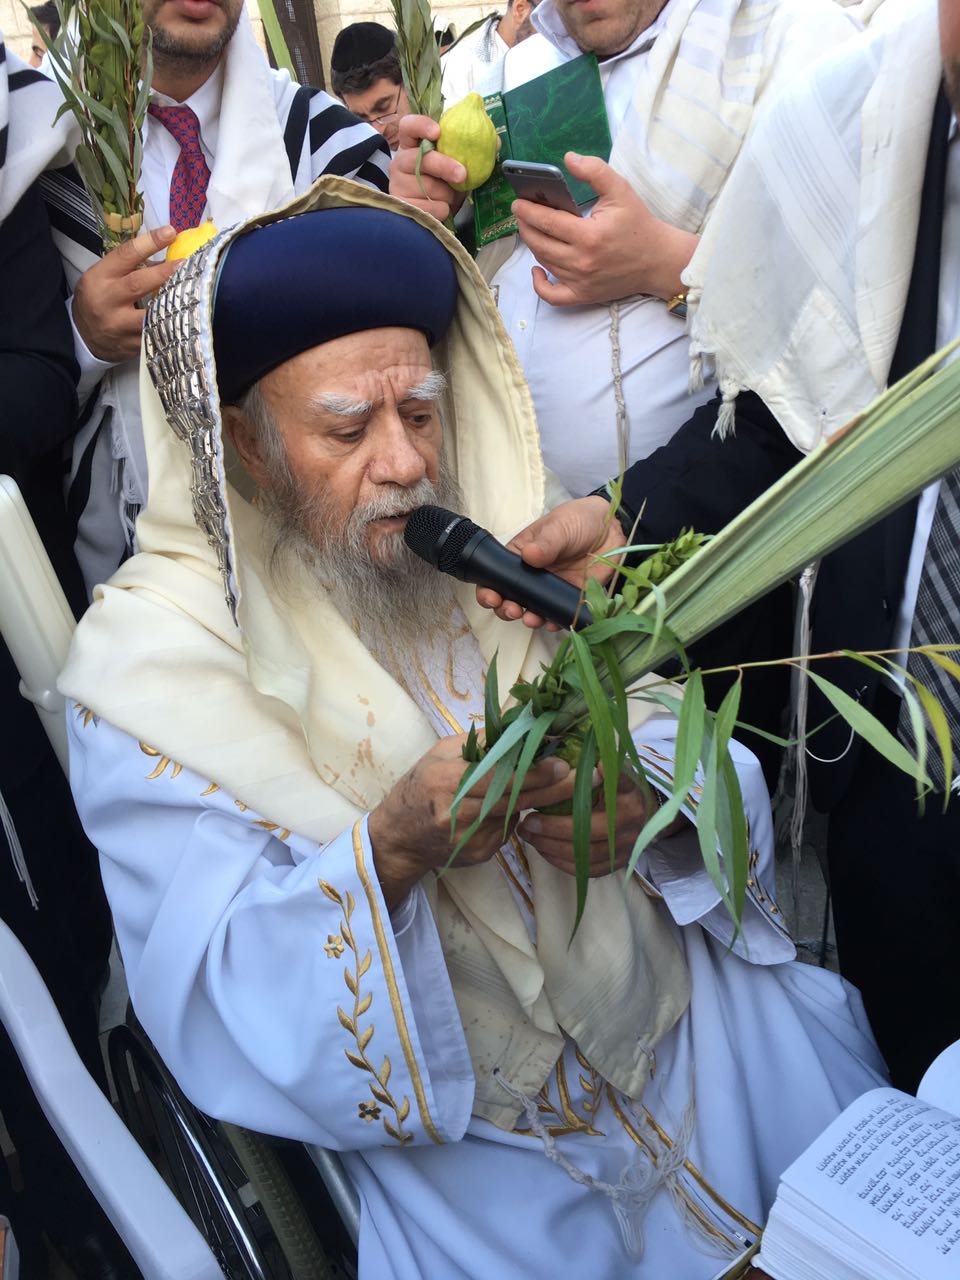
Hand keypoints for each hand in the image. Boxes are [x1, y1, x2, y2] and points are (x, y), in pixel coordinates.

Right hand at [71, 224, 179, 363]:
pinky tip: (186, 318)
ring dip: (172, 304)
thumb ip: (130, 267)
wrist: (82, 335)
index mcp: (100, 277)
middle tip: (187, 263)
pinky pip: (155, 334)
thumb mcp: (104, 276)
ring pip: (150, 315)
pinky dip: (171, 325)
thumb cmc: (98, 298)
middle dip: (165, 273)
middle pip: (138, 284)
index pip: (125, 255)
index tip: (170, 232)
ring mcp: (118, 325)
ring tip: (193, 293)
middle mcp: (107, 301)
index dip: (149, 243)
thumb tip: (168, 257)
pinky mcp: (130, 345)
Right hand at [368, 734, 573, 907]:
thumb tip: (521, 722)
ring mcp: (468, 837)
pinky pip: (508, 832)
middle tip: (585, 777)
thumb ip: (479, 741)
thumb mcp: (440, 753)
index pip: (499, 776)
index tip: (562, 763)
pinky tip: (521, 809)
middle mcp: (456, 811)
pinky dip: (517, 818)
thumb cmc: (419, 785)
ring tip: (568, 787)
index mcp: (446, 779)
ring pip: (516, 816)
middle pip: (514, 799)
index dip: (534, 772)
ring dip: (541, 803)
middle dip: (553, 788)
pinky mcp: (478, 854)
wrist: (397, 836)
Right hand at [389, 114, 467, 221]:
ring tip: (449, 195)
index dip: (421, 126)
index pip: (408, 125)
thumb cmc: (445, 181)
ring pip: (428, 188)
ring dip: (447, 194)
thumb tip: (495, 142)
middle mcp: (400, 161)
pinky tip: (442, 208)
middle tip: (462, 174)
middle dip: (443, 166)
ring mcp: (398, 184)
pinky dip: (442, 210)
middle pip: (419, 159)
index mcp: (412, 143)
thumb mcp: (457, 162)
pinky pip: (428, 209)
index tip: (437, 132)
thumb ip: (474, 150)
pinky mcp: (402, 206)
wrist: (433, 210)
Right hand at [476, 495, 625, 628]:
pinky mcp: (569, 599)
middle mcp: (531, 576)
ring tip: (531, 619)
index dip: (489, 589)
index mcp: (520, 556)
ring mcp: (550, 589)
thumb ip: (546, 543)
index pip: (497, 576)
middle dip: (506, 609)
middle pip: (510, 599)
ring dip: (529, 619)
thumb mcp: (559, 526)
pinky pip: (559, 615)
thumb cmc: (578, 520)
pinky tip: (553, 623)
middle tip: (512, 610)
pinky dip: (554, 622)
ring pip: (533, 611)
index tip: (492, 597)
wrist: (611, 528)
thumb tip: (529, 556)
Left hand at [512, 151, 697, 307]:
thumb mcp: (621, 190)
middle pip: (539, 243)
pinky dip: (539, 285)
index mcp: (589, 235)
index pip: (547, 221)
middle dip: (525, 227)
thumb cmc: (638, 224)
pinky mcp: (584, 295)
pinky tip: (536, 270)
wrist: (658, 260)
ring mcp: (581, 282)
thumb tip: (567, 158)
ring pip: (545, 262)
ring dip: (533, 245)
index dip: (527, 211)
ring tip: (530, 229)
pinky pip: (552, 296)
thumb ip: (595, 170)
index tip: (517, 203)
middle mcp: (581, 261)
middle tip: (521, 214)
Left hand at [517, 770, 664, 875]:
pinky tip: (542, 848)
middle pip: (591, 828)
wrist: (641, 815)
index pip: (622, 780)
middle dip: (553, 827)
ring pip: (585, 853)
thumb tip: (565, 757)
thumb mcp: (608, 771)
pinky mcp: (616, 864)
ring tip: (527, 834)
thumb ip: (592, 764)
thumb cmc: (613, 788)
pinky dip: (560, 861)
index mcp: (630, 791)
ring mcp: (626, 845)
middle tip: (527, 822)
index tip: (596, 766)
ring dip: (550, 846)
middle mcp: (632, 819)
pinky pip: (585, 869)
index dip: (611, 775)